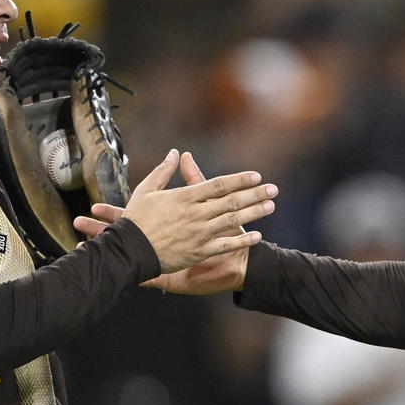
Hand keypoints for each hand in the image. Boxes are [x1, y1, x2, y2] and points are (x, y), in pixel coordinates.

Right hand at [87, 151, 272, 279]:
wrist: (130, 250)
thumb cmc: (137, 219)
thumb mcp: (146, 190)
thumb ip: (162, 171)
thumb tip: (174, 153)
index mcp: (185, 197)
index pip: (218, 185)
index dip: (239, 180)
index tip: (256, 176)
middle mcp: (196, 214)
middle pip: (231, 201)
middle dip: (254, 194)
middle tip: (273, 189)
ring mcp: (199, 233)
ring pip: (232, 221)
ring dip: (254, 213)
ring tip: (270, 206)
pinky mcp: (199, 251)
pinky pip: (225, 245)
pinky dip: (242, 241)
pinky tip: (257, 235)